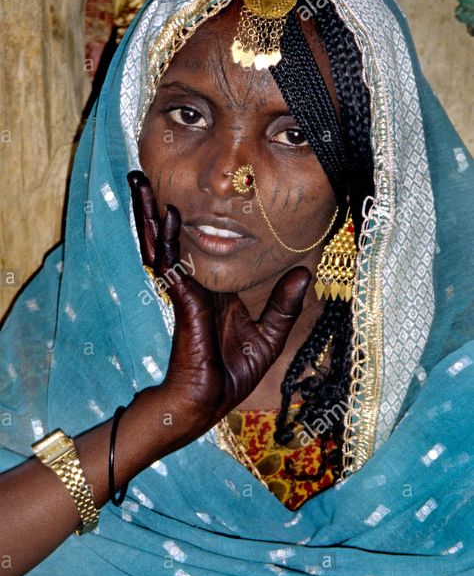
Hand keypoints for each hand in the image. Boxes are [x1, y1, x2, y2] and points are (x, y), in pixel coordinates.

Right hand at [128, 171, 310, 433]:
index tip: (174, 192)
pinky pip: (171, 263)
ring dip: (148, 212)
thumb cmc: (233, 371)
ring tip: (138, 181)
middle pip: (166, 237)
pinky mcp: (183, 300)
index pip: (190, 246)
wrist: (209, 400)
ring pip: (160, 243)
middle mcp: (192, 283)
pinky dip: (166, 237)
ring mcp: (184, 290)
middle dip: (152, 207)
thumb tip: (306, 274)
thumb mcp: (269, 334)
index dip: (178, 221)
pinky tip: (164, 214)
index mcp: (209, 289)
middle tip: (139, 175)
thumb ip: (285, 304)